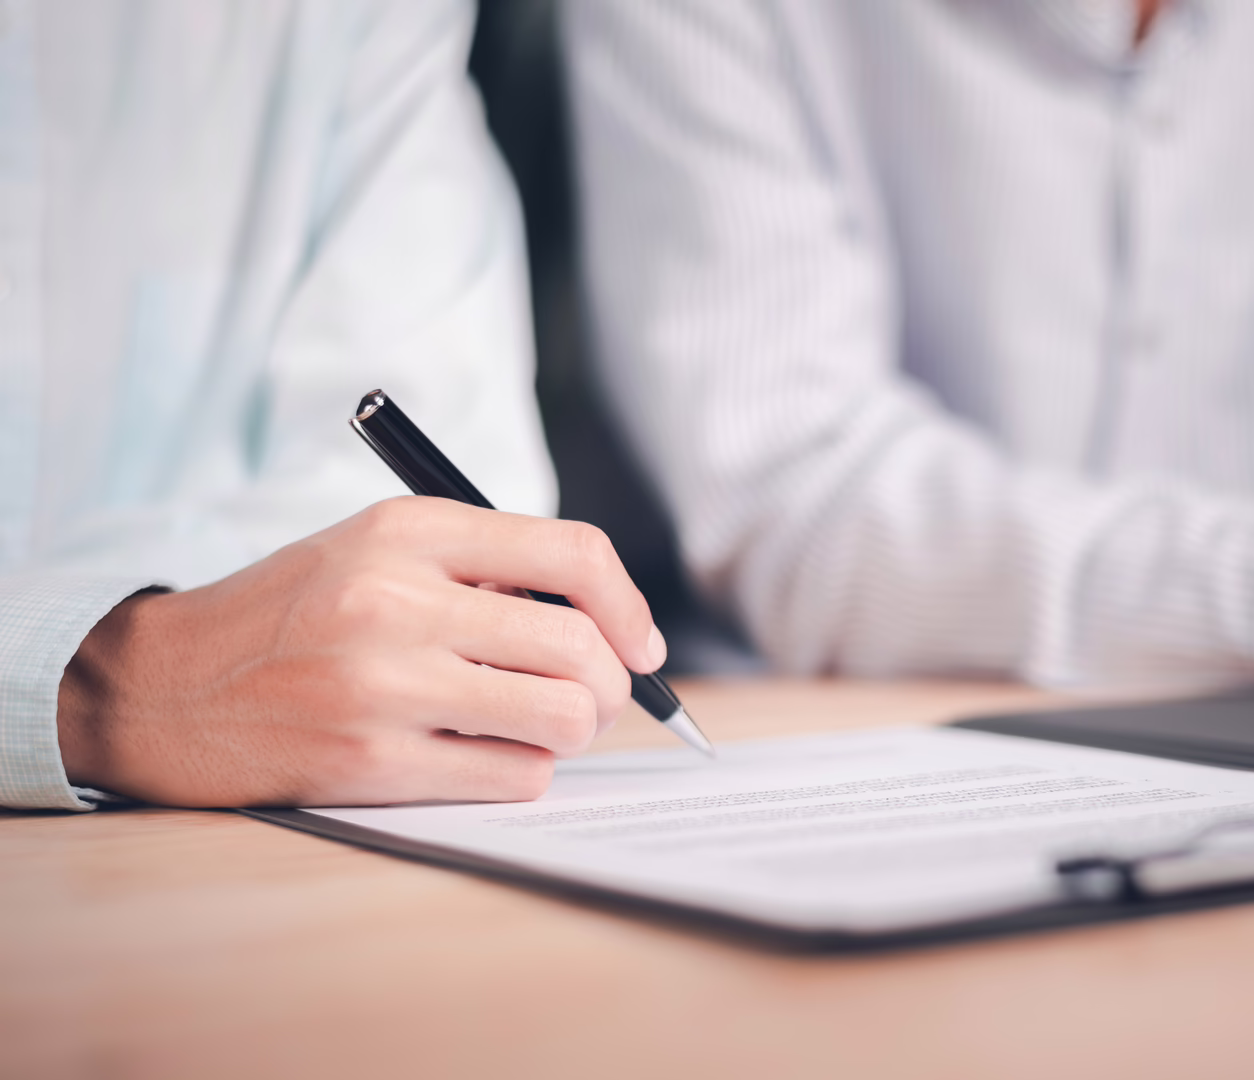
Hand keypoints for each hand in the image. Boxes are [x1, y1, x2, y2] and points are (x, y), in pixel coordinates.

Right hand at [56, 497, 665, 806]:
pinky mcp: (372, 763)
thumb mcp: (379, 548)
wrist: (167, 688)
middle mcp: (397, 600)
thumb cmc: (297, 615)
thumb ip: (487, 566)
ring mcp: (384, 685)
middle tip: (596, 697)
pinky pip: (515, 777)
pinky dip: (523, 772)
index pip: (575, 554)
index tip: (641, 645)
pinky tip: (486, 755)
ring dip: (573, 730)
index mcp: (410, 530)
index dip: (630, 607)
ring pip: (563, 717)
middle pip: (582, 648)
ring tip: (540, 724)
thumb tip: (612, 624)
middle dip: (613, 684)